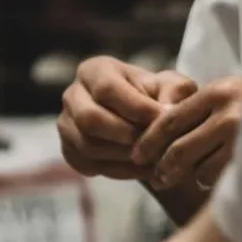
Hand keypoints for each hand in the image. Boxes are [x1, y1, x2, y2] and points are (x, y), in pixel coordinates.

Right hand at [56, 57, 178, 179]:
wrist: (145, 119)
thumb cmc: (159, 96)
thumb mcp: (173, 86)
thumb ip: (175, 92)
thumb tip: (166, 112)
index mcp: (94, 70)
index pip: (107, 89)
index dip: (135, 107)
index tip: (162, 120)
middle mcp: (72, 95)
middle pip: (89, 119)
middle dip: (125, 135)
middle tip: (154, 143)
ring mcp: (66, 124)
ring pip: (87, 146)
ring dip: (124, 156)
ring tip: (154, 158)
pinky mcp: (68, 149)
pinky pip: (87, 164)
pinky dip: (118, 171)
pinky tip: (142, 168)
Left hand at [132, 75, 241, 191]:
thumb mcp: (231, 96)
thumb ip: (198, 111)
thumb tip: (154, 137)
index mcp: (218, 92)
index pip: (169, 120)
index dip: (148, 141)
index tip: (136, 156)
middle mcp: (231, 112)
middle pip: (179, 149)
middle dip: (162, 168)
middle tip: (156, 179)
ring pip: (199, 168)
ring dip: (190, 177)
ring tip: (186, 177)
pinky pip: (222, 178)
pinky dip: (211, 182)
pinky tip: (212, 180)